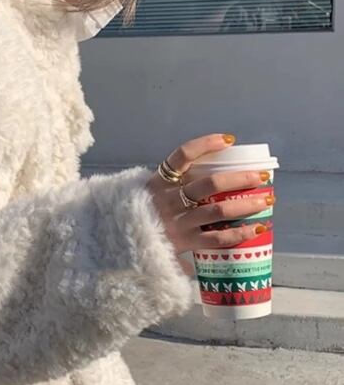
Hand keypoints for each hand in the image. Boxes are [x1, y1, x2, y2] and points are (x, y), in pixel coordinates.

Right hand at [146, 133, 274, 271]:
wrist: (118, 243)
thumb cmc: (139, 215)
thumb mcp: (149, 193)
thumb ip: (172, 183)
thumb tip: (205, 172)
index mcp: (159, 182)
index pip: (182, 155)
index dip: (206, 144)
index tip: (229, 140)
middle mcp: (168, 200)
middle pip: (209, 184)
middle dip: (240, 179)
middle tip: (260, 177)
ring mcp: (177, 222)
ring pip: (218, 211)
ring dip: (246, 204)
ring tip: (267, 200)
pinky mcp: (184, 242)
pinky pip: (217, 237)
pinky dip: (240, 233)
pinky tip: (257, 228)